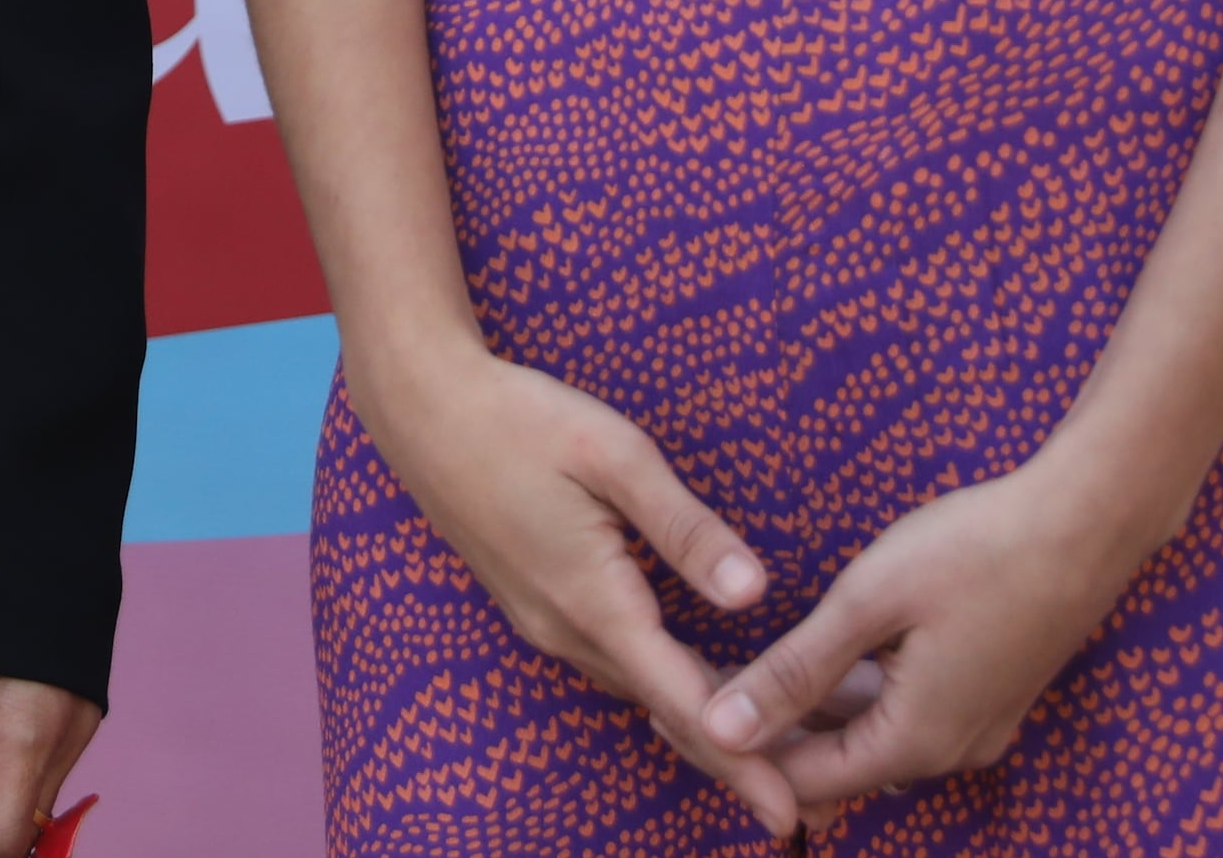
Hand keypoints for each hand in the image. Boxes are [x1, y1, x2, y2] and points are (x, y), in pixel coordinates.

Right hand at [352, 329, 799, 834]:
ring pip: (638, 690)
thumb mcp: (613, 454)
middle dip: (735, 757)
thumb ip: (684, 527)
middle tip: (801, 802)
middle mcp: (566, 630)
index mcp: (593, 600)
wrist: (421, 408)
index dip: (742, 760)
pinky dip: (665, 689)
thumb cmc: (519, 418)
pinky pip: (614, 665)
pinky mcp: (535, 605)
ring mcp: (545, 622)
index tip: (788, 814)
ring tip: (770, 747)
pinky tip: (698, 683)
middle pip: (665, 711)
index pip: (683, 701)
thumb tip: (755, 593)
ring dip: (701, 723)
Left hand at [695, 454, 1150, 814]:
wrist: (1086, 523)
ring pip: (867, 737)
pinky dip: (849, 695)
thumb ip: (793, 672)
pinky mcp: (986, 695)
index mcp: (914, 741)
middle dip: (762, 733)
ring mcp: (974, 726)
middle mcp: (948, 752)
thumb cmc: (976, 550)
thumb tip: (720, 730)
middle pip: (833, 765)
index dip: (731, 751)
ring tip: (732, 670)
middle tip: (688, 685)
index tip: (666, 710)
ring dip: (804, 712)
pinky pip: (901, 714)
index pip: (800, 780)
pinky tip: (807, 656)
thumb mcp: (869, 603)